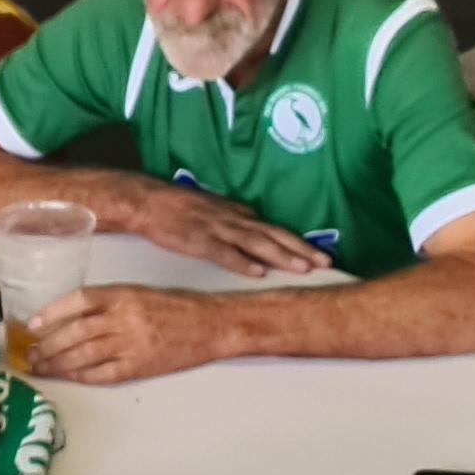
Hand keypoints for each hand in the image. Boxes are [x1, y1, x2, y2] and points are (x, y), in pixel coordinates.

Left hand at [27, 284, 224, 384]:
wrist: (211, 325)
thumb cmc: (175, 306)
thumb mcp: (139, 292)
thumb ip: (108, 302)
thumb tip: (69, 317)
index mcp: (123, 294)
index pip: (80, 300)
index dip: (53, 312)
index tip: (34, 323)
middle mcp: (125, 318)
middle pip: (76, 332)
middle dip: (49, 345)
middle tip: (31, 354)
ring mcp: (132, 344)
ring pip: (85, 355)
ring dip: (58, 363)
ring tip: (41, 367)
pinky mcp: (140, 366)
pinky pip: (103, 373)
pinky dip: (82, 376)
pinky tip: (69, 377)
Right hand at [131, 180, 326, 279]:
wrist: (148, 201)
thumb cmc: (178, 206)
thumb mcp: (215, 209)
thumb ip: (236, 219)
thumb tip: (257, 226)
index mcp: (239, 214)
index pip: (276, 230)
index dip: (299, 243)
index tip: (320, 256)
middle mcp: (234, 220)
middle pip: (274, 235)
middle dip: (301, 249)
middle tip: (326, 262)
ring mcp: (217, 229)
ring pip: (256, 243)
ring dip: (281, 256)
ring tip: (302, 268)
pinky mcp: (199, 240)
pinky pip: (224, 253)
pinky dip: (242, 262)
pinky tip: (257, 272)